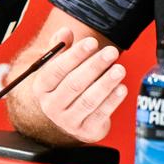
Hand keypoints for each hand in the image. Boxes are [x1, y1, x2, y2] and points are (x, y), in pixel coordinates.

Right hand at [21, 27, 126, 143]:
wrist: (68, 119)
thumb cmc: (64, 87)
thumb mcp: (58, 67)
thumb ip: (60, 48)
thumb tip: (65, 32)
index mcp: (41, 87)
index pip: (55, 70)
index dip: (75, 55)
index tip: (92, 42)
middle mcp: (51, 106)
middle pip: (73, 84)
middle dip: (94, 66)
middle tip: (111, 52)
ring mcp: (68, 121)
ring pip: (88, 100)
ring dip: (106, 83)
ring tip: (120, 68)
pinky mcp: (85, 131)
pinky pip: (100, 114)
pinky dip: (112, 101)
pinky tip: (121, 88)